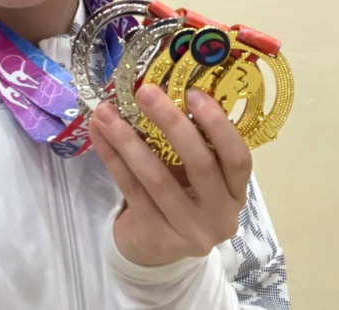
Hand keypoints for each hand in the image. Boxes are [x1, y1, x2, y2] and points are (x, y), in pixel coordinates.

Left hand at [88, 85, 251, 266]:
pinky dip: (113, 158)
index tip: (193, 93)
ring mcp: (189, 232)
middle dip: (170, 123)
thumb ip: (192, 143)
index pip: (238, 158)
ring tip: (106, 111)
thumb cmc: (181, 196)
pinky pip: (131, 190)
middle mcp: (220, 216)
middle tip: (145, 92)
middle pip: (200, 165)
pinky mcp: (156, 238)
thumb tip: (162, 89)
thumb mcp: (197, 176)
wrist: (156, 249)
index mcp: (236, 192)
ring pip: (157, 178)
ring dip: (128, 139)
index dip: (218, 125)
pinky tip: (99, 134)